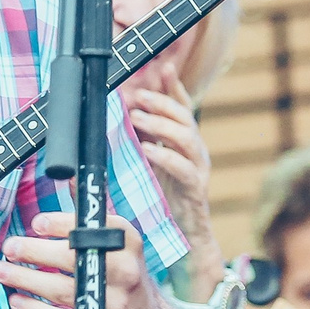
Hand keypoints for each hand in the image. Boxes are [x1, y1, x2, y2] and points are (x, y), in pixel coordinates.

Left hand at [0, 210, 165, 308]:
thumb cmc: (123, 278)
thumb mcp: (119, 246)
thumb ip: (93, 216)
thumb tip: (71, 177)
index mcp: (130, 246)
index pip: (98, 229)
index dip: (66, 224)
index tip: (38, 223)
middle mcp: (127, 275)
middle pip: (76, 259)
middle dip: (37, 252)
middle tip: (10, 247)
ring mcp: (115, 306)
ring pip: (63, 290)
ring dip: (26, 280)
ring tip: (0, 271)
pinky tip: (15, 300)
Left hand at [125, 60, 225, 293]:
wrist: (186, 242)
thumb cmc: (165, 203)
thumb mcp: (149, 167)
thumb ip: (138, 143)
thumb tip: (111, 121)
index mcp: (184, 144)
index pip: (183, 107)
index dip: (174, 86)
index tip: (163, 66)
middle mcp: (195, 153)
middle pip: (185, 117)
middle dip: (162, 102)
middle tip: (138, 95)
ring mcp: (198, 170)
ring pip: (188, 138)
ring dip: (162, 125)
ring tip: (139, 117)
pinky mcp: (195, 191)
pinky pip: (185, 169)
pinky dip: (166, 157)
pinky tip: (148, 150)